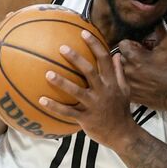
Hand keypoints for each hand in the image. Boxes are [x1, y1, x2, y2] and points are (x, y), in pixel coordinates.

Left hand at [38, 31, 137, 150]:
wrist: (122, 134)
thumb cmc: (121, 110)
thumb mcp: (125, 89)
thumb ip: (119, 72)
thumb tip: (116, 55)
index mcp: (111, 82)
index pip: (104, 59)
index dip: (95, 45)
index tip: (83, 33)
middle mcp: (103, 91)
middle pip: (89, 71)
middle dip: (76, 59)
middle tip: (62, 48)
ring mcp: (94, 105)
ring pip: (76, 91)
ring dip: (62, 82)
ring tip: (47, 74)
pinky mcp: (86, 118)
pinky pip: (68, 112)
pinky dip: (54, 106)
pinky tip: (41, 100)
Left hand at [119, 24, 166, 110]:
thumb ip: (160, 29)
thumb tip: (156, 18)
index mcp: (133, 57)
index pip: (122, 44)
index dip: (132, 44)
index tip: (141, 47)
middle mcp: (127, 70)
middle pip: (120, 57)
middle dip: (129, 56)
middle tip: (143, 58)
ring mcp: (127, 83)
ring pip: (121, 70)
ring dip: (129, 68)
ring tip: (143, 70)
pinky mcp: (130, 94)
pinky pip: (124, 84)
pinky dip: (131, 81)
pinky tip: (143, 81)